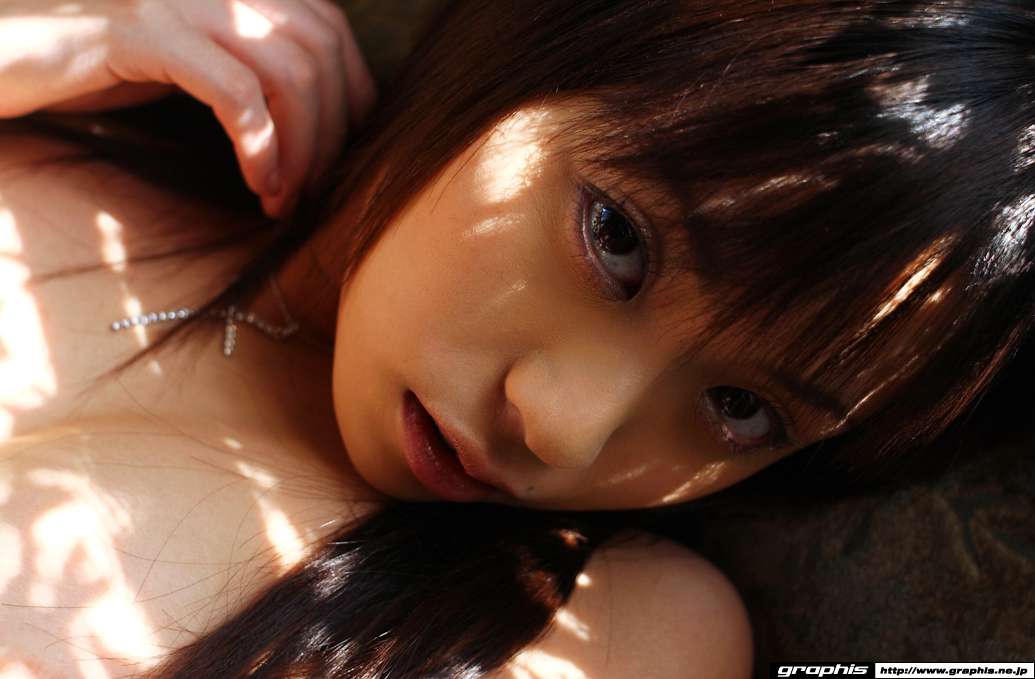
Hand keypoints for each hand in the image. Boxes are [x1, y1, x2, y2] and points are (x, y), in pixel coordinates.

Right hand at [0, 0, 376, 217]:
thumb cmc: (78, 63)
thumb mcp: (175, 58)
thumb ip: (239, 65)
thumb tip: (312, 118)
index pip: (328, 27)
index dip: (353, 94)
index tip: (343, 155)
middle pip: (321, 50)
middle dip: (333, 132)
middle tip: (315, 192)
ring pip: (290, 72)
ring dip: (303, 149)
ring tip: (284, 200)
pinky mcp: (138, 29)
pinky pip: (233, 90)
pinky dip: (261, 145)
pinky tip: (258, 185)